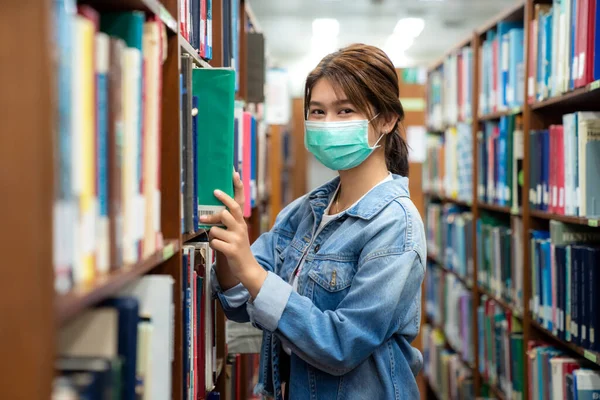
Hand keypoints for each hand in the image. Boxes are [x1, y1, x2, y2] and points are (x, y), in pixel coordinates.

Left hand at [200, 176, 266, 296]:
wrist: (248, 268)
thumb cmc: (238, 249)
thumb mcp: (236, 233)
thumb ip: (227, 222)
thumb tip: (211, 213)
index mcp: (241, 222)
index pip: (240, 201)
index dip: (237, 187)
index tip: (233, 173)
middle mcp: (241, 227)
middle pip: (229, 209)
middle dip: (220, 203)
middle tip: (212, 198)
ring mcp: (237, 238)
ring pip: (216, 228)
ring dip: (212, 233)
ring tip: (217, 239)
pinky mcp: (232, 249)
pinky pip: (214, 242)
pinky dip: (213, 245)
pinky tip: (219, 249)